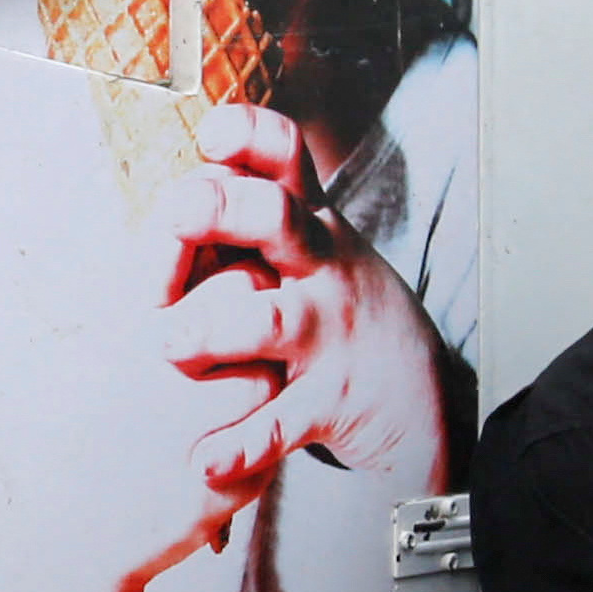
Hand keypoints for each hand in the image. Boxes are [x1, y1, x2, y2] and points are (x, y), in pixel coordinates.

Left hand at [158, 102, 449, 498]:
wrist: (424, 399)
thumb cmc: (343, 311)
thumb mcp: (318, 245)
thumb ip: (259, 208)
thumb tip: (186, 174)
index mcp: (310, 225)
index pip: (284, 155)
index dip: (246, 134)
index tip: (208, 139)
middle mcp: (322, 269)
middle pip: (273, 216)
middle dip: (218, 210)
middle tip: (174, 222)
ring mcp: (329, 335)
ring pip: (269, 320)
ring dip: (212, 331)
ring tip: (168, 345)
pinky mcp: (332, 402)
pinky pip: (283, 421)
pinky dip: (244, 442)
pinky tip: (204, 457)